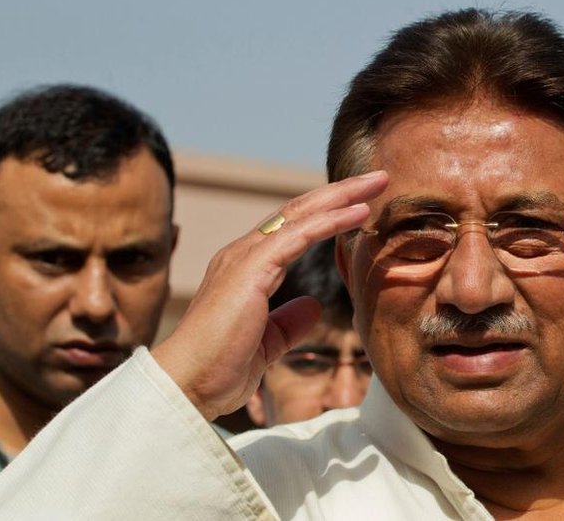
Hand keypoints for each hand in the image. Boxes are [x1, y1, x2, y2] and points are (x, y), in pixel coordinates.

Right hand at [152, 171, 387, 420]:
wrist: (187, 386)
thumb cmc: (219, 368)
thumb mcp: (267, 343)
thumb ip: (288, 322)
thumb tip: (314, 306)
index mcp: (246, 270)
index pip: (293, 229)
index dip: (327, 213)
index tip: (363, 204)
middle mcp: (243, 254)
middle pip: (299, 211)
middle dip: (339, 192)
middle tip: (376, 178)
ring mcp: (244, 258)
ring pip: (300, 214)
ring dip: (341, 196)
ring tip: (376, 182)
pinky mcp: (251, 269)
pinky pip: (298, 235)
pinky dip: (331, 220)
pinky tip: (359, 212)